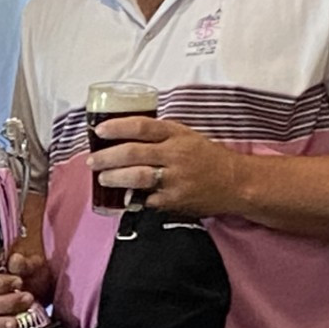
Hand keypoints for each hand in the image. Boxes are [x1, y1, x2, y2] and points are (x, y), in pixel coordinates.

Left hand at [85, 115, 248, 218]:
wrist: (236, 182)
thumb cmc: (206, 157)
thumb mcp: (186, 136)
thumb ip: (159, 135)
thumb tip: (123, 134)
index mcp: (176, 134)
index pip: (142, 127)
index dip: (118, 128)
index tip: (99, 131)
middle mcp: (175, 155)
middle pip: (134, 153)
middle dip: (107, 158)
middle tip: (92, 161)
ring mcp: (176, 178)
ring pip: (138, 177)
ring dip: (116, 178)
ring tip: (103, 179)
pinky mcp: (176, 200)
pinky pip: (148, 199)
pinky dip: (135, 199)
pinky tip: (124, 198)